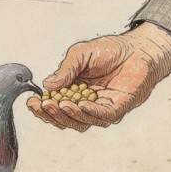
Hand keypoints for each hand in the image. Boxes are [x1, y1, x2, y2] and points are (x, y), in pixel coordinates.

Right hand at [26, 23, 170, 132]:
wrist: (138, 49)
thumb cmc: (110, 51)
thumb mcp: (81, 54)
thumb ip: (66, 69)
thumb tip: (47, 85)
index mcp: (74, 93)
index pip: (54, 106)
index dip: (42, 107)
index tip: (32, 102)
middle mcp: (86, 104)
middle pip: (65, 119)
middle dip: (52, 114)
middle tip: (46, 104)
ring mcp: (101, 109)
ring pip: (81, 122)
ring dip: (69, 115)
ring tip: (62, 104)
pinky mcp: (117, 109)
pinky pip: (102, 116)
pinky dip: (90, 112)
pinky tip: (81, 105)